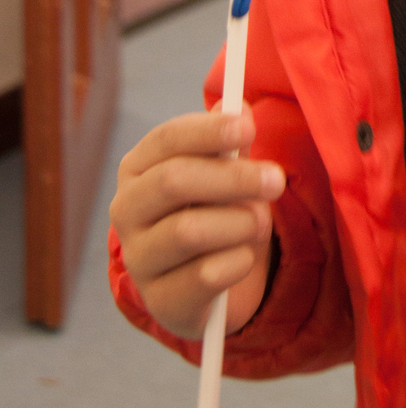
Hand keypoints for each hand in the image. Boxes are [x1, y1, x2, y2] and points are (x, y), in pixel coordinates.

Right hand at [110, 107, 284, 340]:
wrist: (210, 278)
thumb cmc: (215, 205)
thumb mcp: (223, 167)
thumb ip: (230, 139)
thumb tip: (238, 107)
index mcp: (138, 167)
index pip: (166, 139)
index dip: (208, 131)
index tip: (249, 127)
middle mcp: (126, 210)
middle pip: (174, 181)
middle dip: (233, 178)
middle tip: (276, 180)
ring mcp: (138, 258)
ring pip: (188, 230)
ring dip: (238, 222)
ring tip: (260, 222)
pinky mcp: (159, 301)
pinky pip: (205, 276)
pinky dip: (238, 261)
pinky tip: (244, 257)